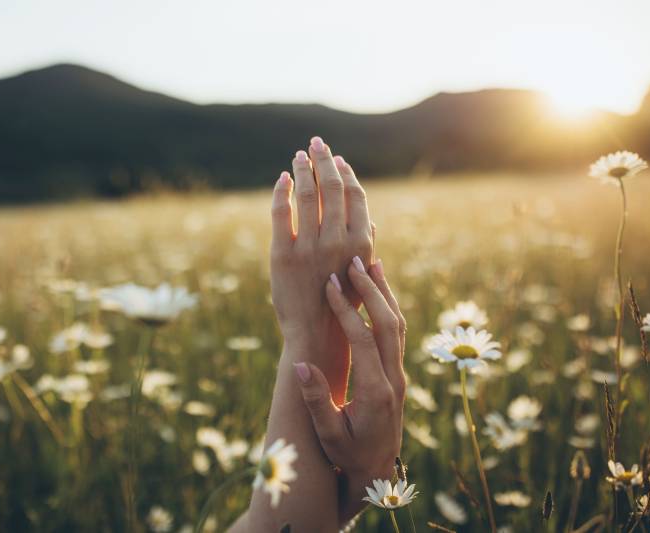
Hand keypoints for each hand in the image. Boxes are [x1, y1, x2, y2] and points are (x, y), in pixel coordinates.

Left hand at [270, 136, 372, 400]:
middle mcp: (335, 242)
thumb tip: (368, 222)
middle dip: (324, 160)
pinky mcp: (282, 254)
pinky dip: (281, 191)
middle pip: (330, 188)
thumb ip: (365, 247)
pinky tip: (282, 178)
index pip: (355, 197)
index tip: (338, 159)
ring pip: (305, 195)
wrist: (314, 333)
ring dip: (302, 169)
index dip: (346, 174)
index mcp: (360, 244)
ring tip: (299, 155)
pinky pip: (280, 213)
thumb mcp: (362, 276)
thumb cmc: (342, 305)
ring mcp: (308, 247)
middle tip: (317, 143)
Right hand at [293, 257, 405, 518]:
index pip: (363, 340)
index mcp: (376, 393)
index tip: (330, 284)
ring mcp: (400, 376)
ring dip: (384, 293)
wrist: (376, 474)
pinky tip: (377, 291)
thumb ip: (317, 401)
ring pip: (398, 326)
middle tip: (353, 261)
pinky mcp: (398, 374)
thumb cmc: (347, 456)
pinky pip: (397, 334)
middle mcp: (394, 380)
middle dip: (371, 290)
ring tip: (371, 262)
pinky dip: (388, 307)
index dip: (346, 310)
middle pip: (388, 325)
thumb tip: (300, 365)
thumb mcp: (328, 435)